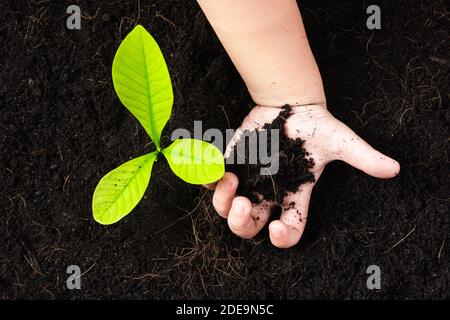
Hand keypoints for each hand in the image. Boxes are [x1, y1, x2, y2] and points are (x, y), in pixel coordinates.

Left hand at [205, 105, 399, 247]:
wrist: (291, 103)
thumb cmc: (316, 125)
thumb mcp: (339, 141)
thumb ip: (362, 156)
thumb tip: (393, 169)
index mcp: (294, 194)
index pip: (289, 227)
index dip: (282, 236)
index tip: (276, 227)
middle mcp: (268, 192)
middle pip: (250, 226)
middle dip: (242, 223)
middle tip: (243, 204)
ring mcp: (248, 179)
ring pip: (227, 208)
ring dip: (223, 203)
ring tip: (229, 183)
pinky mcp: (232, 162)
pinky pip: (213, 180)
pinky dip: (208, 179)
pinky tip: (213, 170)